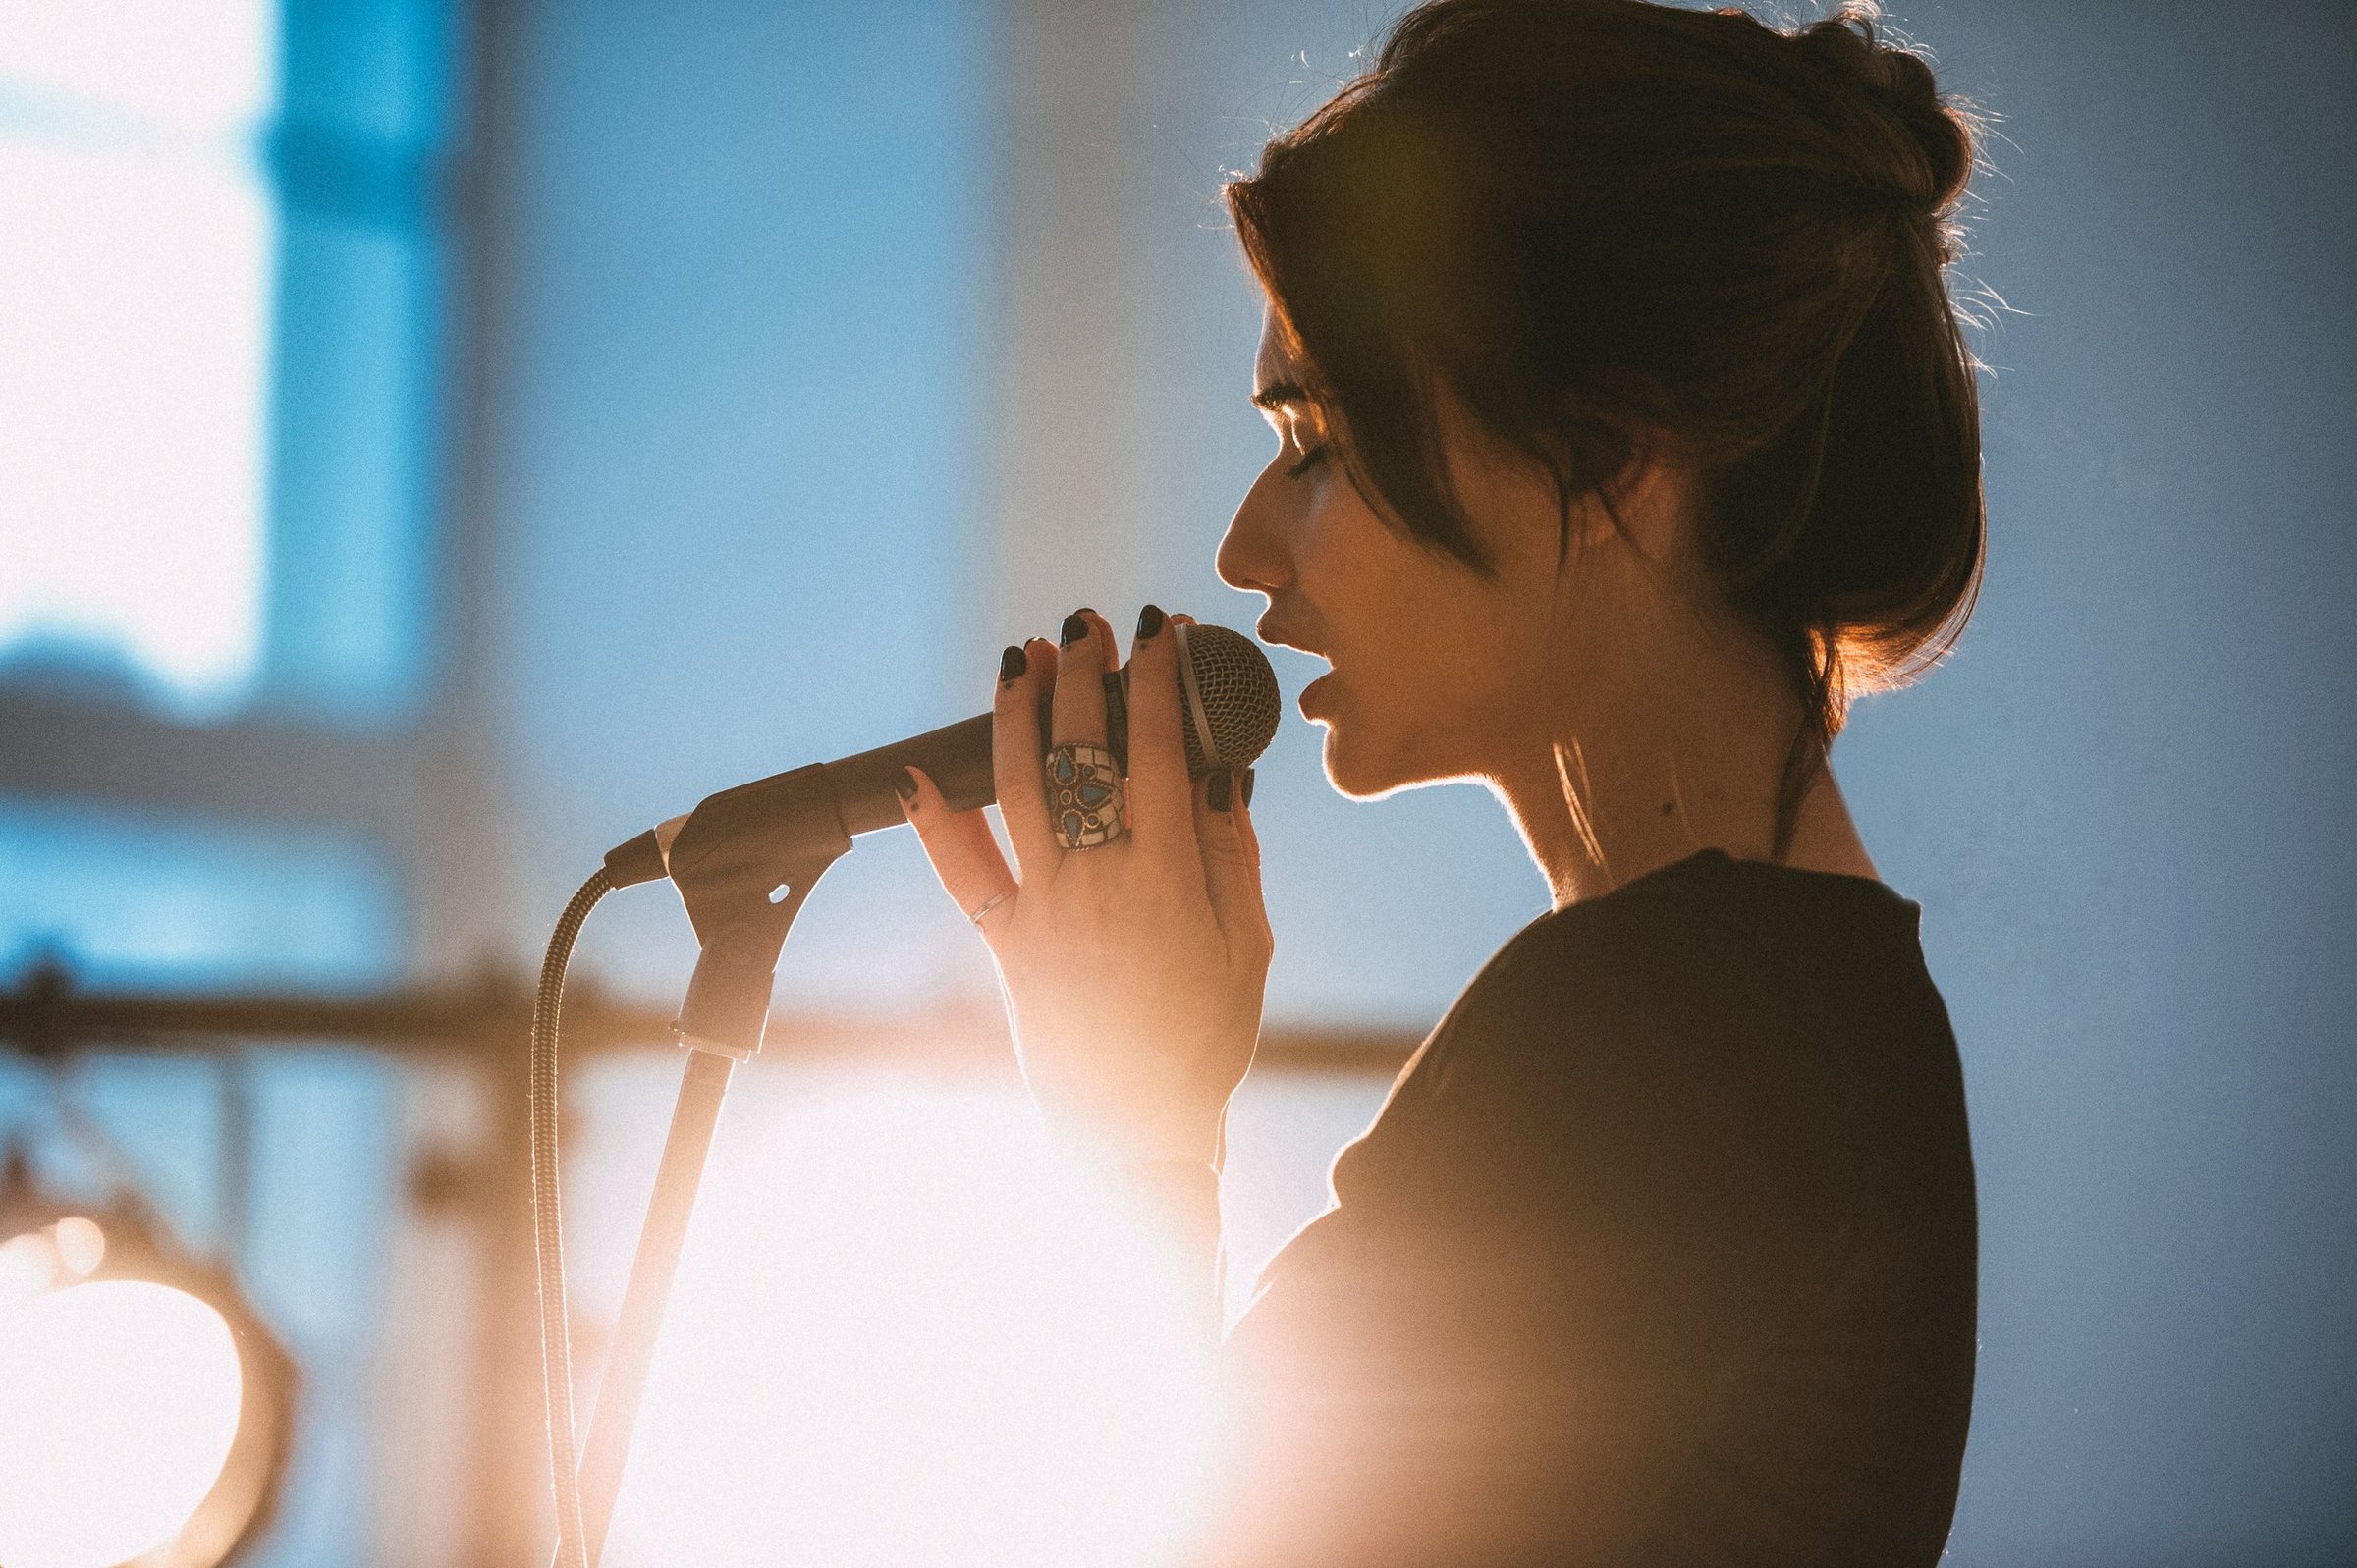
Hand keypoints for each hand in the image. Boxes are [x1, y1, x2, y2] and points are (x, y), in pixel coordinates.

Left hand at [899, 605, 1271, 1164]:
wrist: (1134, 1133)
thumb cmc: (1206, 1042)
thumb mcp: (1248, 948)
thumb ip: (1232, 856)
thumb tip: (1223, 772)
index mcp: (1167, 879)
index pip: (1159, 749)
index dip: (1161, 678)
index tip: (1165, 629)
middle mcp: (1097, 881)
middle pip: (1080, 750)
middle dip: (1083, 674)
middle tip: (1086, 623)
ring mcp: (1042, 909)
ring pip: (1018, 787)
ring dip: (1016, 713)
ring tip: (1022, 657)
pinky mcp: (1004, 942)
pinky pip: (961, 871)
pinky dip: (934, 819)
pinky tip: (918, 770)